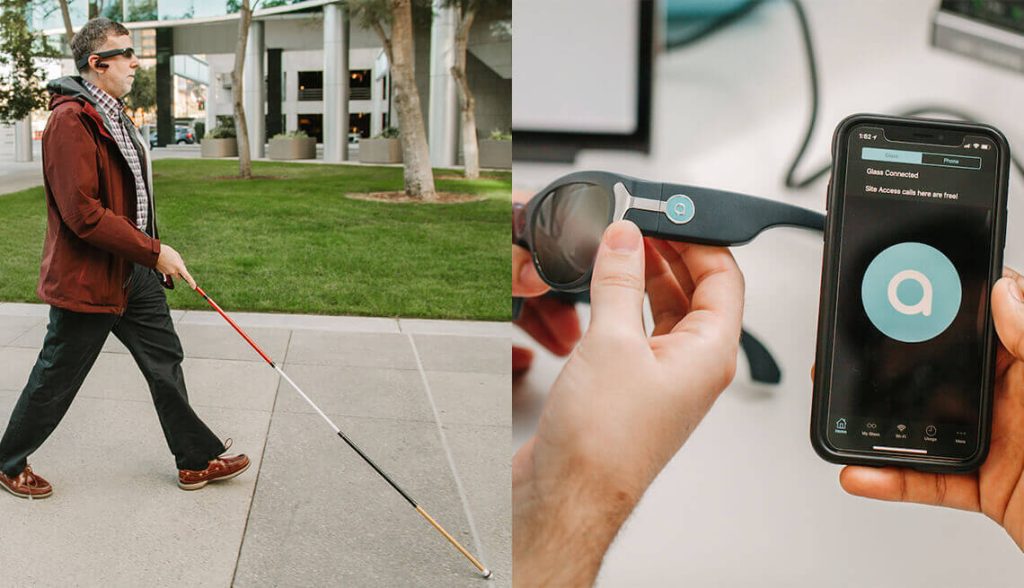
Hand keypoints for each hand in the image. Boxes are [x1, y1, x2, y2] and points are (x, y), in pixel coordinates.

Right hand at [155, 244, 196, 289]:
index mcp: (179, 267)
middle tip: (177, 265)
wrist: (154, 253)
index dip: (191, 282)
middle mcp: (173, 272)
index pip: (187, 276)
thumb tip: (182, 267)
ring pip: (173, 273)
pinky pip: (167, 271)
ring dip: (173, 269)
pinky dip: (168, 268)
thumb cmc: (166, 252)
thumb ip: (181, 262)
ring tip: (169, 260)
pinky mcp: (162, 272)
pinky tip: (165, 261)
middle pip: (179, 276)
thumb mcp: (177, 255)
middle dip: (179, 273)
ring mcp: (167, 272)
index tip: (194, 287)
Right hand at [513, 221, 744, 584]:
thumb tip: (623, 239)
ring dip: (644, 276)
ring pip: (663, 311)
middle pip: (695, 292)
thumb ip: (618, 281)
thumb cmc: (603, 443)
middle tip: (640, 224)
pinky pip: (636, 332)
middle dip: (669, 253)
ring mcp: (661, 378)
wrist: (568, 494)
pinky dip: (622, 303)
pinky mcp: (630, 387)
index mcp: (708, 354)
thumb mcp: (612, 342)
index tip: (672, 215)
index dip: (701, 240)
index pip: (723, 278)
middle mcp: (692, 366)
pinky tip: (600, 288)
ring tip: (618, 246)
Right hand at [834, 267, 1023, 550]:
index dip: (951, 302)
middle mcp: (1014, 403)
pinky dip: (893, 479)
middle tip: (864, 356)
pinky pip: (930, 480)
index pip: (990, 322)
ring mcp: (998, 443)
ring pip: (927, 425)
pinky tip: (865, 471)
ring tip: (849, 414)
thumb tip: (1005, 292)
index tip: (910, 286)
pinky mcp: (988, 486)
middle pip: (943, 371)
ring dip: (883, 425)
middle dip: (897, 363)